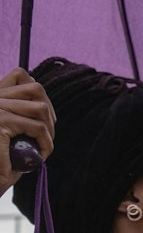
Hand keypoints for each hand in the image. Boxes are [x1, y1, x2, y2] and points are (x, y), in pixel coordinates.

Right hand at [0, 67, 52, 195]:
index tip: (43, 118)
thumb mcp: (7, 128)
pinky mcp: (0, 124)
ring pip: (40, 108)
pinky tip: (40, 157)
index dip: (38, 95)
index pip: (20, 75)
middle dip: (49, 113)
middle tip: (46, 138)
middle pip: (36, 88)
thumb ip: (17, 113)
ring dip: (48, 129)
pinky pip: (37, 129)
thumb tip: (42, 105)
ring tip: (43, 147)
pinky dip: (44, 144)